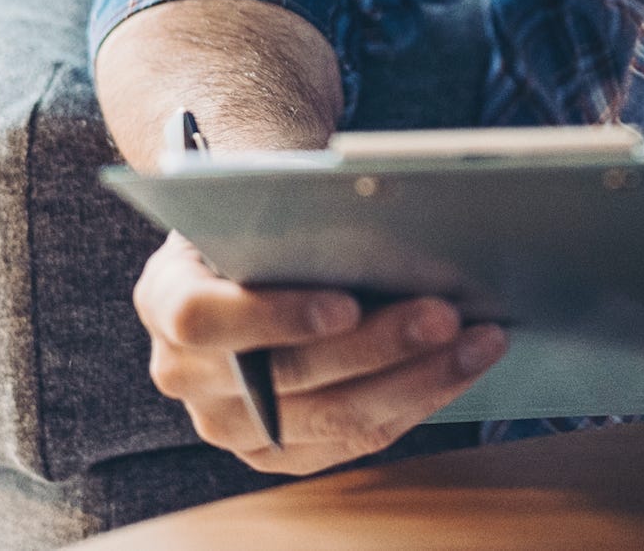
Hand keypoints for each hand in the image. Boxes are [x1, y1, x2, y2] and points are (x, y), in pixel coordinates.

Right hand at [134, 230, 507, 474]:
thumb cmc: (262, 212)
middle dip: (376, 346)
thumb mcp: (255, 195)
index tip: (346, 303)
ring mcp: (230, 423)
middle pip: (285, 375)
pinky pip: (354, 437)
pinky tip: (462, 365)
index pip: (203, 319)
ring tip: (479, 340)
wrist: (251, 247)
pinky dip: (416, 399)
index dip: (275, 316)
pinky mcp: (280, 450)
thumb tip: (371, 200)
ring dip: (416, 379)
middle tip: (446, 314)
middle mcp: (185, 374)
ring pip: (330, 418)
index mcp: (164, 299)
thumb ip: (290, 205)